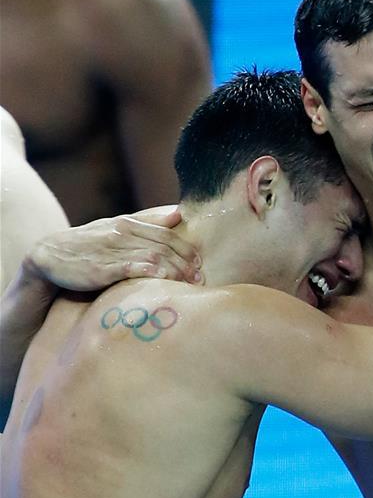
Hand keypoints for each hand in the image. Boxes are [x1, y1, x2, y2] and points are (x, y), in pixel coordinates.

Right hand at [28, 206, 201, 290]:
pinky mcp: (100, 268)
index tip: (200, 262)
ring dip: (174, 270)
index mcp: (127, 224)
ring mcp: (111, 250)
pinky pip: (129, 268)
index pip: (166, 235)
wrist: (48, 256)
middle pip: (163, 247)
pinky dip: (148, 271)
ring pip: (152, 257)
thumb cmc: (88, 244)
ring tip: (188, 283)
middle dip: (185, 263)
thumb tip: (178, 213)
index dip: (186, 248)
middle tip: (199, 278)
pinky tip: (162, 278)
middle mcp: (121, 234)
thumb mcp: (115, 227)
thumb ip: (147, 221)